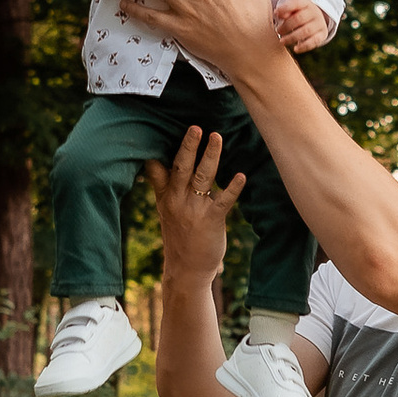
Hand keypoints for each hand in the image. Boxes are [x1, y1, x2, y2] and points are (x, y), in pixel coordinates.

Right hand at [144, 125, 246, 286]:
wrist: (186, 269)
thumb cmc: (180, 236)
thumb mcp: (166, 209)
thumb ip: (165, 186)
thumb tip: (158, 161)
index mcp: (165, 196)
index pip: (157, 168)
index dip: (158, 149)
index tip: (159, 127)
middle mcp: (177, 199)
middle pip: (181, 166)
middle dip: (188, 146)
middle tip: (196, 127)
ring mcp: (194, 210)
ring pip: (202, 177)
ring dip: (211, 156)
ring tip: (217, 137)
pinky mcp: (211, 220)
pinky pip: (223, 200)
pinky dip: (232, 187)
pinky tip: (241, 176)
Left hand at [274, 0, 331, 54]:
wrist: (315, 20)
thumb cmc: (298, 14)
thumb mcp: (292, 9)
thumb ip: (284, 10)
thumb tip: (278, 13)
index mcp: (306, 3)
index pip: (295, 3)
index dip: (285, 8)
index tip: (275, 13)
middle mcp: (314, 12)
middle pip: (299, 18)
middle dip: (286, 26)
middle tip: (278, 31)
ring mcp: (320, 23)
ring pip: (306, 31)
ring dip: (292, 37)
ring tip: (282, 41)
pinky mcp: (322, 34)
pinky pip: (314, 41)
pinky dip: (304, 46)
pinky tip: (295, 49)